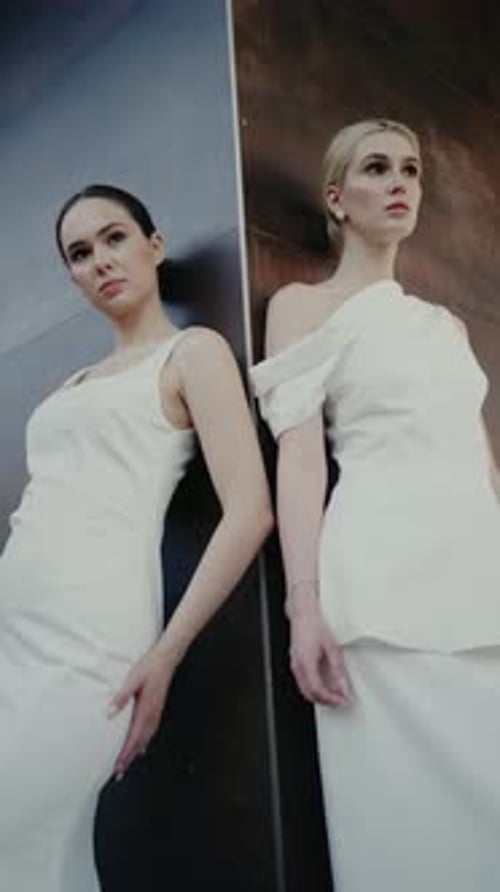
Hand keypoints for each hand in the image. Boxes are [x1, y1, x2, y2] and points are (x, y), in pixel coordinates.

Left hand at [108, 643, 175, 777]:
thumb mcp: (132, 679)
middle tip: (119, 772)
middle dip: (129, 758)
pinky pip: (151, 730)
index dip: (125, 754)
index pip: (133, 738)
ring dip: (137, 751)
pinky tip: (142, 744)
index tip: (118, 767)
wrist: (167, 658)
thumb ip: (121, 697)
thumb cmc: (150, 666)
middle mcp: (152, 714)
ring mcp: (156, 711)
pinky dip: (145, 741)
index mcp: (146, 710)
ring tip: (128, 762)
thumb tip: (109, 713)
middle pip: (140, 742)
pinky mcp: (157, 707)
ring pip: (146, 737)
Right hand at [289, 604, 351, 706]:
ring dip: (320, 696)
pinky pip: (303, 683)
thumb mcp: (332, 647)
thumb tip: (343, 686)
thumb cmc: (315, 626)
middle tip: (340, 701)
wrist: (303, 614)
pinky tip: (325, 686)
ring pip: (305, 690)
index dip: (330, 699)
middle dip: (325, 701)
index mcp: (306, 662)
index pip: (317, 690)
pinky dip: (314, 689)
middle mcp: (297, 666)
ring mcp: (294, 665)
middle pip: (309, 694)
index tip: (342, 700)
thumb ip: (338, 670)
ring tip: (334, 695)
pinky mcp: (295, 663)